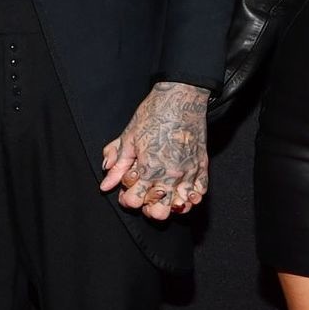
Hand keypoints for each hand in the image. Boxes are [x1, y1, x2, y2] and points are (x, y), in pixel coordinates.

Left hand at [99, 81, 209, 220]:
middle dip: (148, 207)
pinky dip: (191, 196)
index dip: (127, 198)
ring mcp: (189, 172)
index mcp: (149, 169)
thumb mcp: (129, 138)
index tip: (128, 189)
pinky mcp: (202, 166)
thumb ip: (118, 164)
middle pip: (159, 212)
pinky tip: (182, 191)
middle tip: (144, 194)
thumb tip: (105, 184)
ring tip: (163, 194)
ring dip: (170, 204)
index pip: (135, 201)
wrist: (181, 97)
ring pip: (181, 206)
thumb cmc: (154, 114)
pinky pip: (199, 193)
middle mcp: (170, 175)